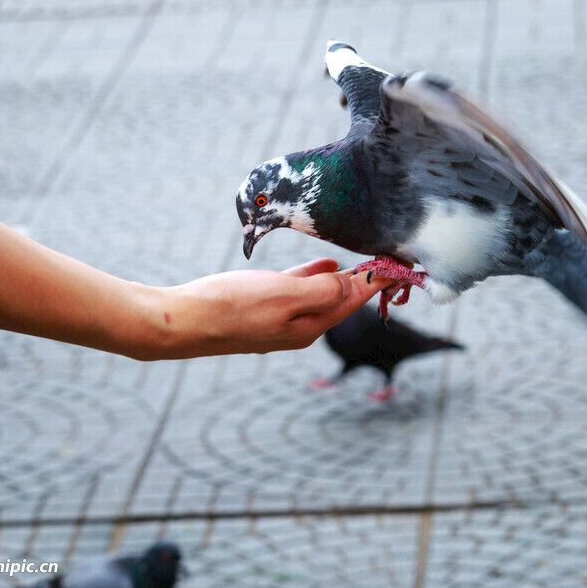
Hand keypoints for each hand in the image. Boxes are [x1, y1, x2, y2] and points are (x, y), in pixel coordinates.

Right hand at [135, 258, 393, 358]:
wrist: (182, 322)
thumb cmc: (230, 306)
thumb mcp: (283, 295)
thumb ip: (321, 289)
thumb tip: (350, 284)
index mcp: (310, 326)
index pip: (355, 299)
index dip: (379, 281)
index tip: (404, 264)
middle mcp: (300, 328)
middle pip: (344, 301)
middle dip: (368, 281)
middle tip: (393, 259)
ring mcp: (280, 320)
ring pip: (324, 295)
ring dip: (346, 278)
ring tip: (367, 260)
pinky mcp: (262, 309)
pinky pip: (301, 291)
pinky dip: (317, 277)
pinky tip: (324, 264)